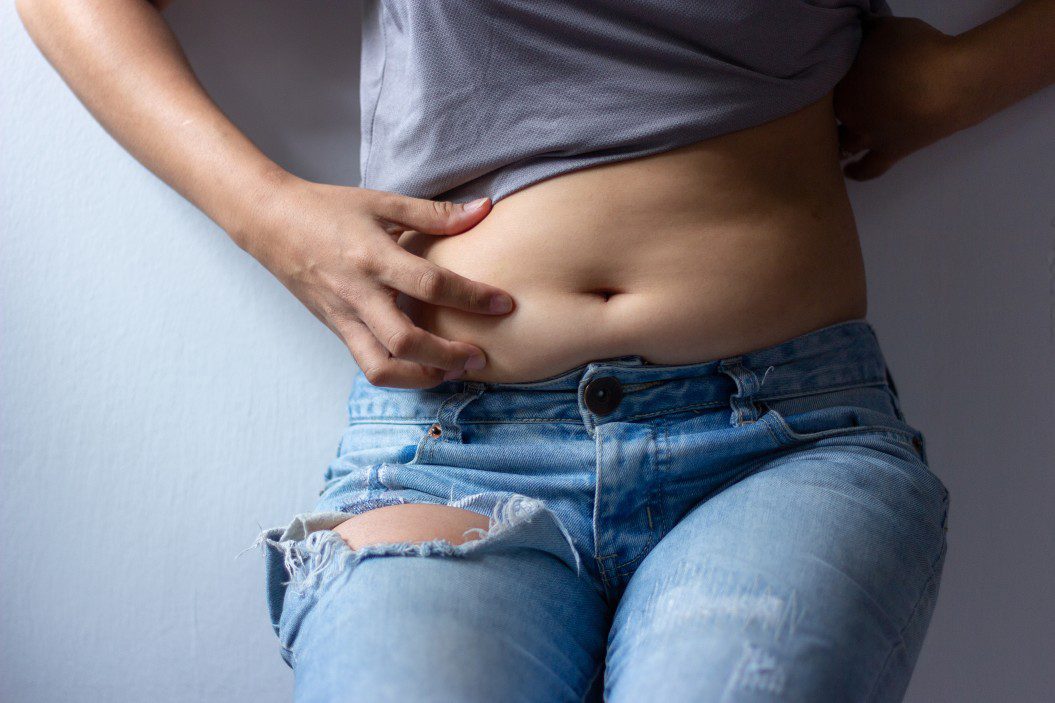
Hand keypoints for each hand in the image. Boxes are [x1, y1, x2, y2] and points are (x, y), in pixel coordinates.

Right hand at [239, 175, 515, 388]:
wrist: (269, 222)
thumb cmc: (328, 208)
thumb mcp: (381, 202)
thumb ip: (435, 213)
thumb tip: (485, 209)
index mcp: (372, 256)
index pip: (430, 284)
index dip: (471, 298)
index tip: (504, 305)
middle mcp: (357, 293)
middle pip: (405, 340)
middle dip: (448, 356)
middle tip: (481, 356)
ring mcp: (343, 316)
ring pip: (381, 367)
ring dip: (421, 377)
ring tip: (452, 371)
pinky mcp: (336, 329)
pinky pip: (368, 364)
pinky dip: (399, 374)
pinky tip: (424, 366)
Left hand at [834, 15, 976, 180]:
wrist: (950, 82)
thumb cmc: (916, 49)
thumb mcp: (884, 28)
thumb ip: (864, 31)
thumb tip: (855, 29)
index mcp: (840, 83)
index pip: (820, 88)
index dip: (824, 85)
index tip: (832, 82)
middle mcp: (846, 114)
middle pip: (825, 119)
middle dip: (825, 114)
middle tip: (830, 109)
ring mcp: (866, 136)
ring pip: (840, 144)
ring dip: (835, 142)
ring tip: (832, 141)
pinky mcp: (889, 153)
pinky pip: (867, 169)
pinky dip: (857, 171)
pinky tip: (849, 170)